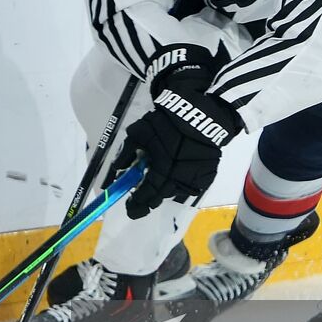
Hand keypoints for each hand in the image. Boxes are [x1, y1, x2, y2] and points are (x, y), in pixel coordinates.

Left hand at [108, 44, 242, 218]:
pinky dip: (177, 181)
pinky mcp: (205, 177)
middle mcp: (177, 181)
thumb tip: (116, 170)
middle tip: (139, 194)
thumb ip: (125, 153)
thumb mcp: (138, 133)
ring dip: (162, 188)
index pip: (145, 196)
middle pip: (158, 198)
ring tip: (157, 175)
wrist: (199, 114)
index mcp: (161, 172)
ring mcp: (193, 181)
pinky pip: (186, 186)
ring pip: (172, 192)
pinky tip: (174, 169)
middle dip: (147, 198)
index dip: (135, 204)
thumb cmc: (165, 123)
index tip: (128, 207)